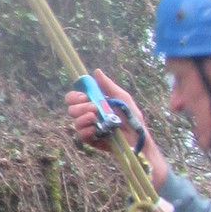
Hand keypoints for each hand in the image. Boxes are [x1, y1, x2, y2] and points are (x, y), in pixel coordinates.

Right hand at [66, 70, 167, 189]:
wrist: (138, 138)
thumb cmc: (133, 117)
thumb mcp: (122, 98)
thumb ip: (108, 86)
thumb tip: (96, 71)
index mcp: (93, 103)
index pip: (75, 98)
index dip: (75, 96)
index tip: (84, 97)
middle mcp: (89, 115)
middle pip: (71, 109)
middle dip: (80, 107)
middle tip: (94, 108)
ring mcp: (89, 128)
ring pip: (75, 122)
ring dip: (83, 118)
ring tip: (95, 118)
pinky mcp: (92, 140)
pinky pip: (81, 135)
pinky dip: (86, 131)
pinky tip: (95, 129)